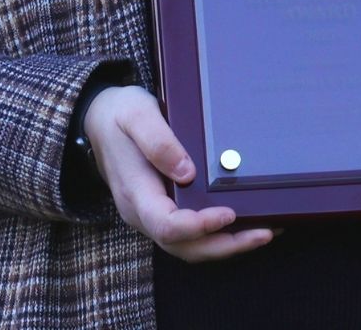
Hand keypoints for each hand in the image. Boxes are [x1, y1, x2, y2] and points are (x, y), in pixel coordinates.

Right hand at [84, 85, 275, 260]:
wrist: (95, 118)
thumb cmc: (118, 114)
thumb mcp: (135, 114)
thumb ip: (158, 141)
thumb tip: (187, 172)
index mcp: (135, 192)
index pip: (168, 225)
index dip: (200, 225)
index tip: (229, 212)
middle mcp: (141, 212)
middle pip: (184, 247)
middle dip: (226, 245)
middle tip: (265, 232)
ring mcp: (150, 215)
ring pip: (189, 247)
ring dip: (226, 245)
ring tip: (264, 232)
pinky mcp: (160, 211)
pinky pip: (189, 236)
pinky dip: (217, 236)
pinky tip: (243, 224)